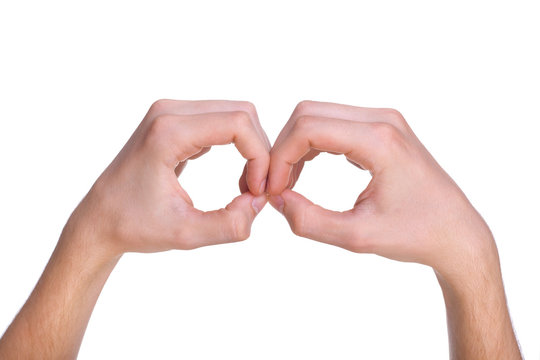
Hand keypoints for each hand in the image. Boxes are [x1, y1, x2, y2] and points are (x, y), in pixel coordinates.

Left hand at [68, 99, 269, 256]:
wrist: (99, 220)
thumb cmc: (133, 226)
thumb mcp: (185, 235)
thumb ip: (230, 225)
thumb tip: (261, 201)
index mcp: (167, 133)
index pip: (238, 123)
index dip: (260, 156)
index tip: (258, 191)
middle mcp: (168, 112)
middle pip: (241, 113)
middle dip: (259, 150)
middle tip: (257, 189)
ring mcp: (169, 113)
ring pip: (234, 114)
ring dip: (250, 149)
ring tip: (245, 186)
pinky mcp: (174, 121)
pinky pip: (220, 121)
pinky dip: (237, 146)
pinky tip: (236, 178)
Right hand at [267, 100, 496, 279]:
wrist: (456, 232)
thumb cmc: (416, 235)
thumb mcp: (357, 236)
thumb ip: (309, 221)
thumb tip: (276, 200)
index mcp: (379, 140)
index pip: (307, 129)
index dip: (279, 158)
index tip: (273, 191)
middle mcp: (382, 120)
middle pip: (308, 114)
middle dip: (283, 148)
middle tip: (276, 186)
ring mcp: (384, 121)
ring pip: (319, 116)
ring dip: (295, 146)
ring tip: (289, 183)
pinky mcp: (382, 130)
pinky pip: (335, 125)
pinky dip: (313, 145)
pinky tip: (307, 173)